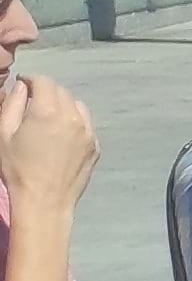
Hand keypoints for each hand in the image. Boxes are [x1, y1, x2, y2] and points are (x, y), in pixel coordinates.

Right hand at [0, 73, 99, 210]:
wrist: (44, 201)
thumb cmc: (18, 169)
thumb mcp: (4, 134)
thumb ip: (12, 104)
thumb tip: (21, 87)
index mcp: (47, 112)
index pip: (44, 82)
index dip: (31, 79)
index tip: (23, 84)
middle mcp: (72, 118)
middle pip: (61, 91)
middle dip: (45, 91)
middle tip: (32, 100)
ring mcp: (88, 132)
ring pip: (76, 105)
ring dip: (62, 104)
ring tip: (47, 116)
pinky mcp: (95, 145)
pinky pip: (85, 124)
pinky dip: (74, 121)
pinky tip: (61, 133)